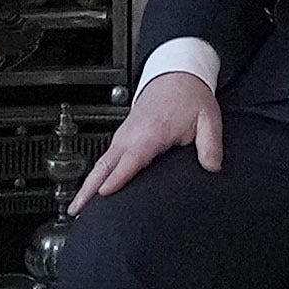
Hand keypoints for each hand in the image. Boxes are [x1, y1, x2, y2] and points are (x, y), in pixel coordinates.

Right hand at [72, 69, 223, 208]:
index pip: (131, 158)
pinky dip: (94, 177)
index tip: (104, 193)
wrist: (176, 76)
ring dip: (87, 186)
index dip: (118, 177)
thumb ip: (210, 144)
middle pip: (104, 166)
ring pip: (100, 165)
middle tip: (77, 212)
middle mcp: (132, 135)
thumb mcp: (207, 118)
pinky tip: (91, 193)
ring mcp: (124, 136)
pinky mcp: (122, 138)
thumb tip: (211, 166)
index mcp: (151, 132)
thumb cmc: (189, 97)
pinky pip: (105, 161)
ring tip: (77, 210)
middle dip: (89, 189)